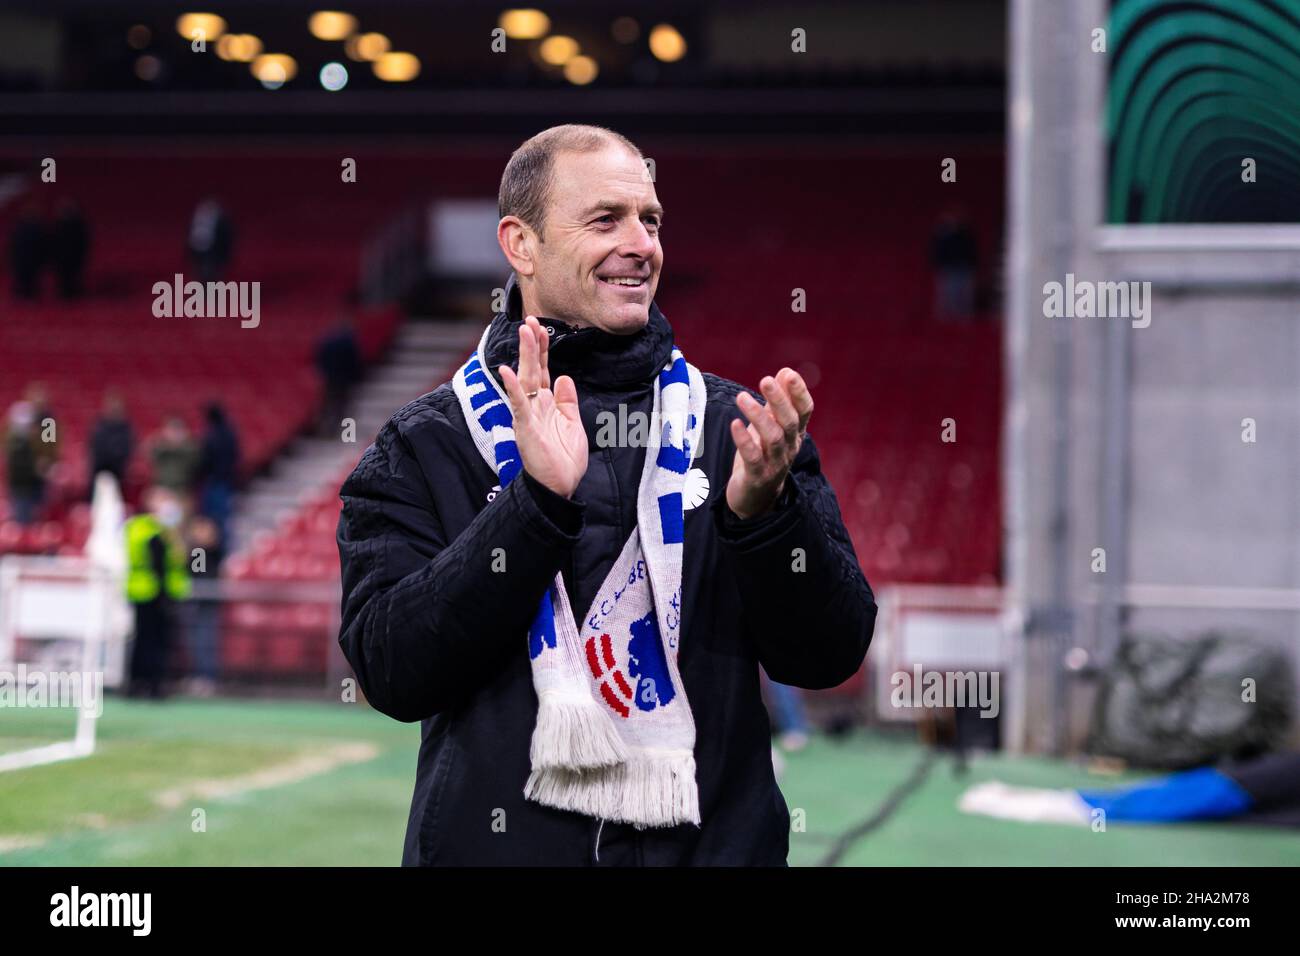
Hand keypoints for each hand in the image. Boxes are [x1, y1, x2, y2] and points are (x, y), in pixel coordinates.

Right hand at [499, 315, 587, 498]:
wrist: (560, 486)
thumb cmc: (564, 459)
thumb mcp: (572, 423)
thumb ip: (567, 400)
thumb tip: (564, 377)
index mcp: (547, 403)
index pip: (544, 370)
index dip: (543, 349)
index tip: (542, 327)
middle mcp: (535, 405)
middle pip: (534, 369)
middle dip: (533, 344)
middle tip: (531, 320)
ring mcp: (528, 415)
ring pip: (525, 379)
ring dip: (525, 356)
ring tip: (523, 332)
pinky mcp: (525, 428)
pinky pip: (518, 404)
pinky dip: (513, 388)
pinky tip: (507, 371)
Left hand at [725, 367, 813, 519]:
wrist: (756, 496)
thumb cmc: (764, 453)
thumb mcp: (773, 425)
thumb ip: (779, 401)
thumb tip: (786, 371)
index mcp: (795, 432)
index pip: (804, 410)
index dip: (799, 392)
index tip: (788, 374)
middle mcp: (789, 446)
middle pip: (789, 421)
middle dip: (778, 400)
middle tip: (766, 380)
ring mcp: (775, 462)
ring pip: (772, 437)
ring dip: (757, 416)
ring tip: (741, 397)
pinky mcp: (757, 476)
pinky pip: (752, 457)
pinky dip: (744, 440)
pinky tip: (734, 424)